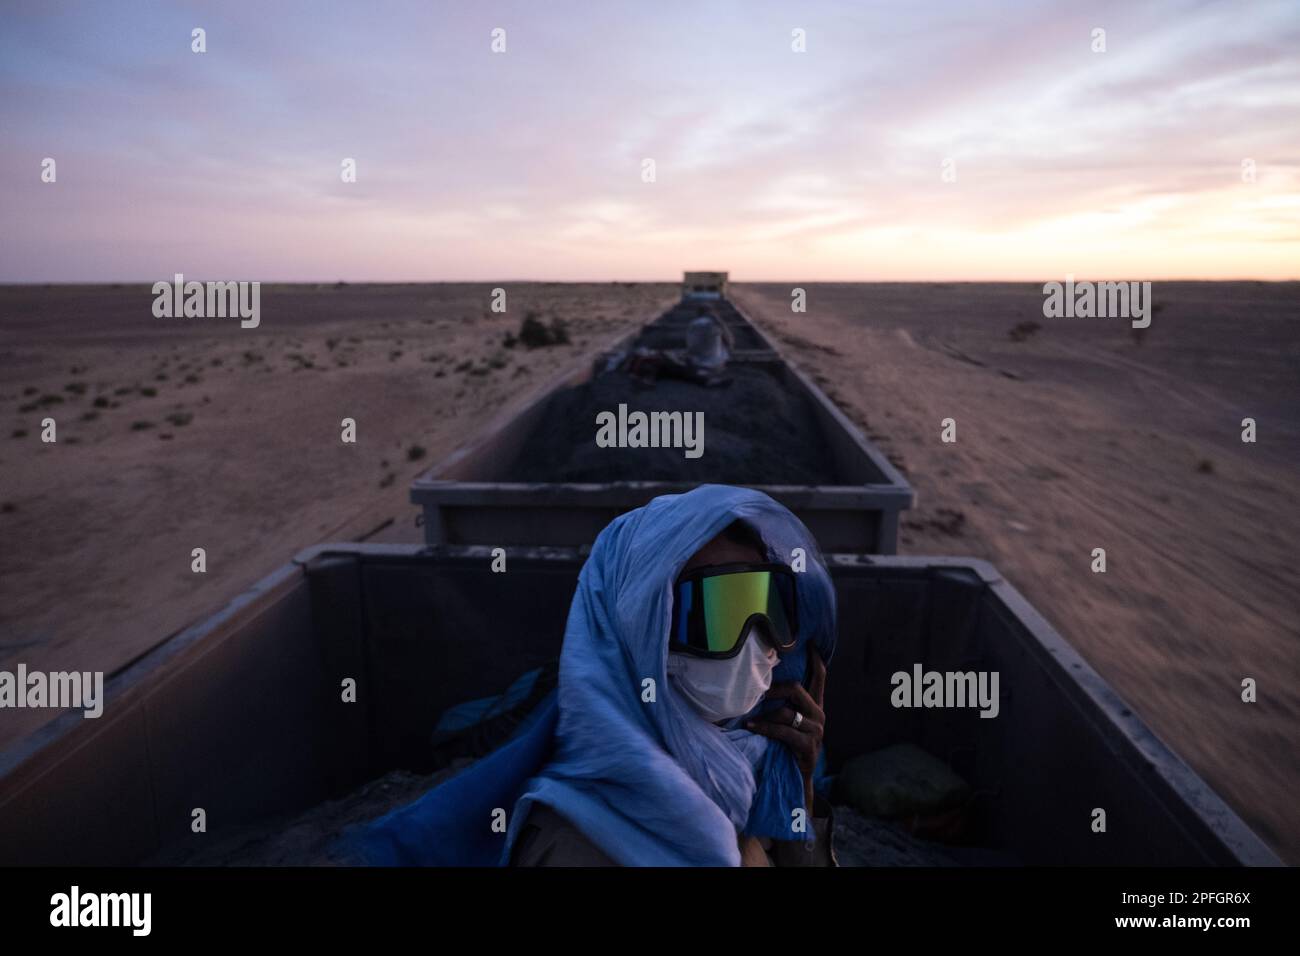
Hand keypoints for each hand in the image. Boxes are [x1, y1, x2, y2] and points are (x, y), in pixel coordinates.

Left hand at [747, 643, 826, 809]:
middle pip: (796, 688)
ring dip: (763, 713)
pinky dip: (764, 727)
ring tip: (748, 716)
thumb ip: (783, 705)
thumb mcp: (789, 723)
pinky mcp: (808, 746)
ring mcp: (816, 731)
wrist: (797, 782)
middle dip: (772, 688)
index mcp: (816, 707)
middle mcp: (819, 715)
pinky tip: (752, 727)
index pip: (820, 676)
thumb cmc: (787, 748)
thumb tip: (759, 685)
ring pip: (786, 711)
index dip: (815, 659)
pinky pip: (782, 730)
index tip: (811, 642)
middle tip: (755, 691)